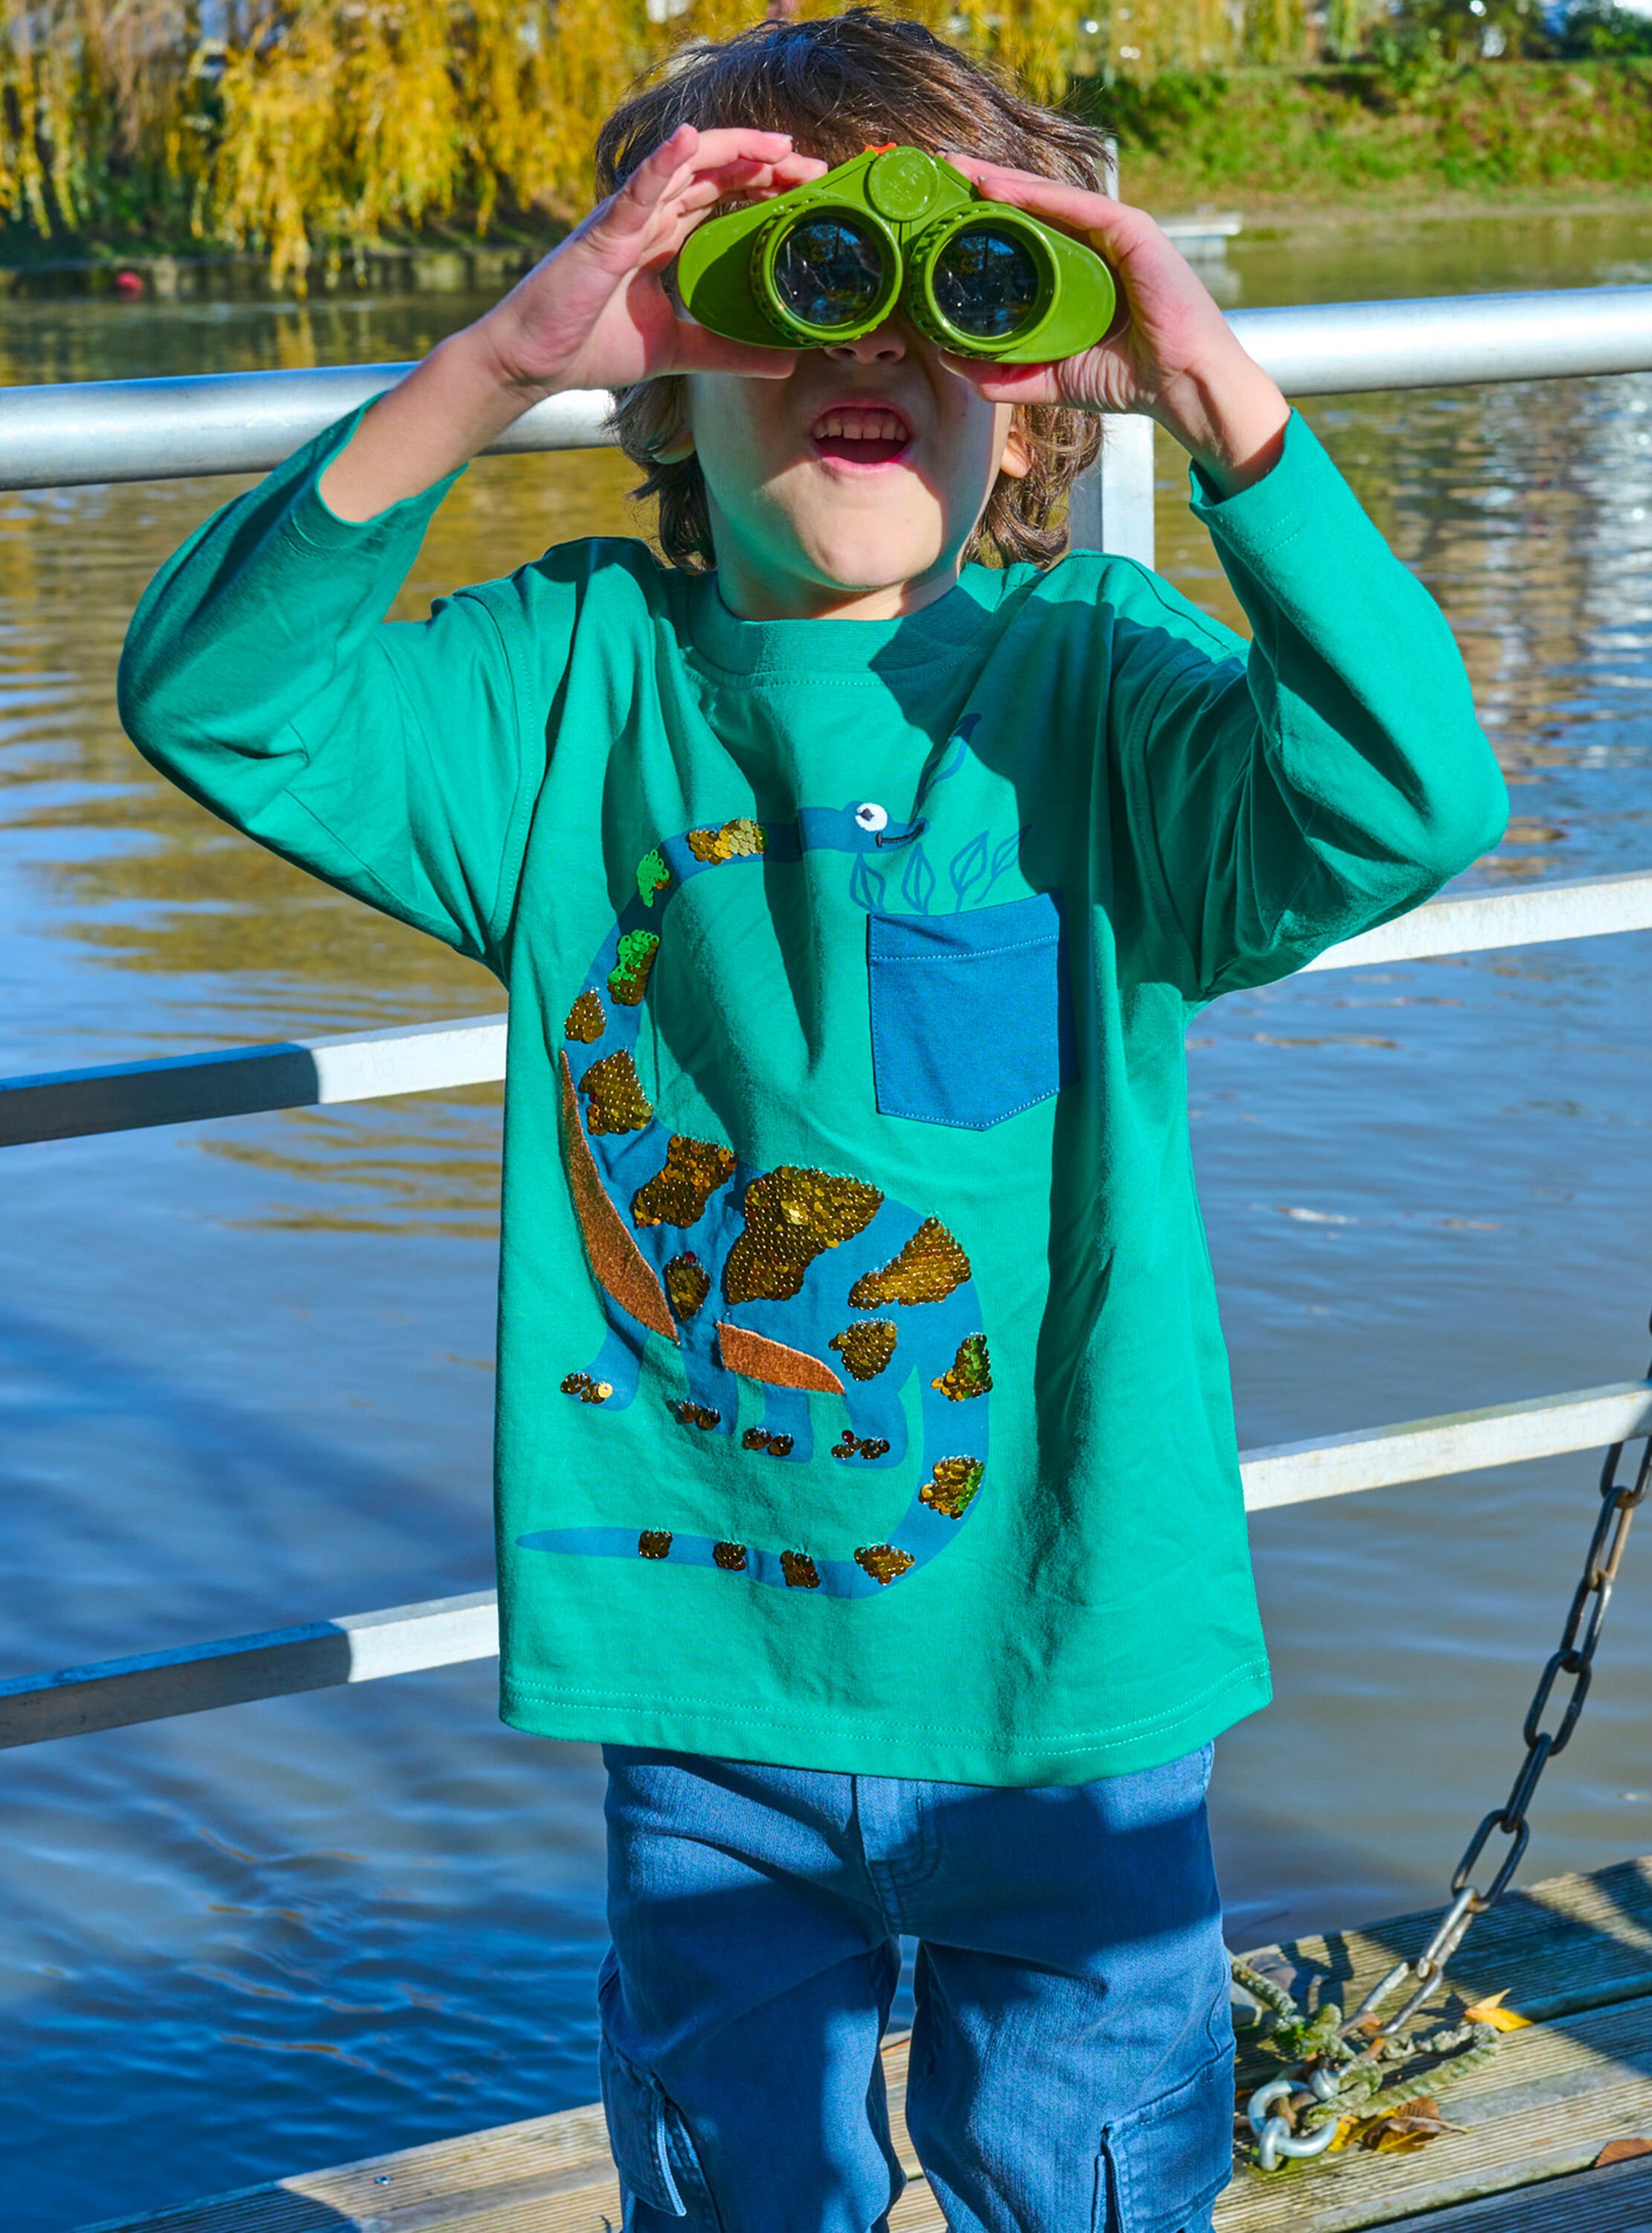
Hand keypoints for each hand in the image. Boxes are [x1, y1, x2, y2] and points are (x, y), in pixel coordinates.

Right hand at [477, 125, 829, 398]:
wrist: (532, 363)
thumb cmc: (591, 346)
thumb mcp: (677, 352)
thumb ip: (728, 353)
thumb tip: (787, 362)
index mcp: (665, 238)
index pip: (723, 196)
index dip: (765, 185)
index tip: (809, 188)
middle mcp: (649, 218)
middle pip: (714, 174)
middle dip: (764, 164)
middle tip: (814, 167)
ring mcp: (626, 220)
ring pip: (684, 167)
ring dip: (732, 150)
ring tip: (778, 145)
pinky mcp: (603, 233)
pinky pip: (636, 190)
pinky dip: (662, 162)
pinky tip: (688, 139)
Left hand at [938, 155, 1289, 496]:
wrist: (1181, 387)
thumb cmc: (1128, 380)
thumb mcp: (1050, 377)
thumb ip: (1003, 373)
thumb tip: (950, 361)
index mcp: (1078, 271)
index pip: (1024, 233)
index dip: (983, 217)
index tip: (940, 209)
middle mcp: (1095, 244)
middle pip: (1030, 205)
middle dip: (982, 184)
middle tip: (938, 171)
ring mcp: (1115, 232)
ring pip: (1047, 198)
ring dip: (999, 180)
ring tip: (955, 169)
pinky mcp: (1132, 230)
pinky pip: (1076, 207)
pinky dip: (1035, 196)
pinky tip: (996, 187)